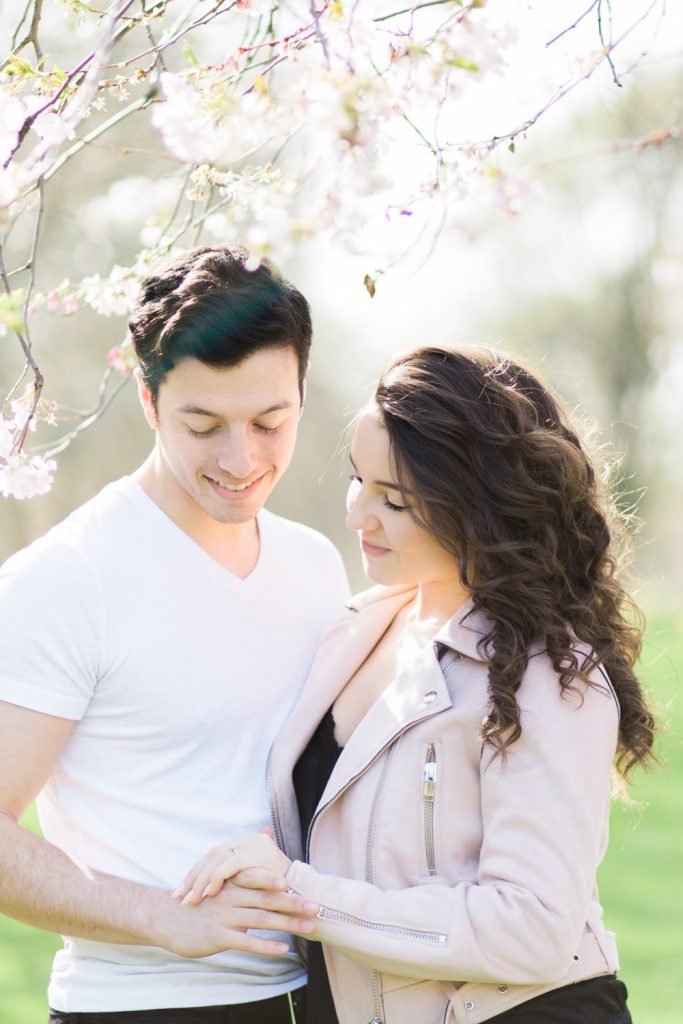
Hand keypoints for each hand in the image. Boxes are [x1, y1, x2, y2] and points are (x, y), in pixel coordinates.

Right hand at [157, 877, 317, 958]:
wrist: (165, 917)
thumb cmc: (197, 902)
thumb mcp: (217, 883)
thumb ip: (240, 876)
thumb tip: (255, 864)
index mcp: (233, 883)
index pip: (263, 880)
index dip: (285, 883)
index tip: (307, 884)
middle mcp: (232, 897)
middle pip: (269, 898)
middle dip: (295, 902)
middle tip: (318, 906)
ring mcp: (225, 916)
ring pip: (262, 919)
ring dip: (288, 923)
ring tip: (310, 927)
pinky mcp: (219, 937)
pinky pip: (247, 942)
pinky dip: (266, 945)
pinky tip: (283, 949)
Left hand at [174, 830, 291, 906]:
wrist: (305, 893)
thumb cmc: (279, 895)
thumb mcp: (254, 885)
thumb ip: (235, 882)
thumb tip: (210, 893)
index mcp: (246, 845)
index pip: (214, 856)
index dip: (197, 873)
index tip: (182, 891)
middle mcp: (249, 840)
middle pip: (212, 856)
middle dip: (194, 877)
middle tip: (180, 897)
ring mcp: (253, 845)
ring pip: (217, 859)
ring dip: (201, 880)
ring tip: (191, 900)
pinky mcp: (257, 854)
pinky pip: (230, 865)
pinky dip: (216, 879)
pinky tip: (209, 894)